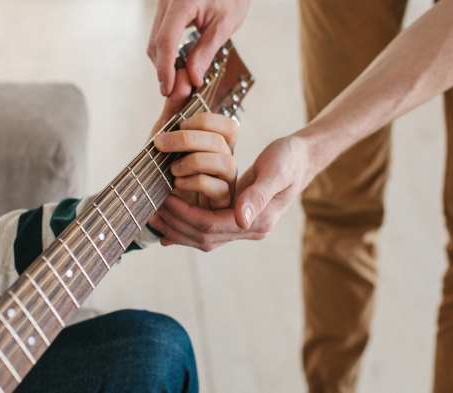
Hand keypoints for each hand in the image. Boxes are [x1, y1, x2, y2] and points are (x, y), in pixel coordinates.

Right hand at [148, 0, 250, 95]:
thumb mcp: (224, 25)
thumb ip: (205, 51)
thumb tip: (192, 78)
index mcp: (182, 2)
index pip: (166, 40)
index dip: (165, 69)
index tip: (168, 89)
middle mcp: (167, 0)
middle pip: (156, 42)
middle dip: (164, 68)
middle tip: (177, 90)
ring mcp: (164, 3)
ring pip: (155, 39)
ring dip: (165, 61)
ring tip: (181, 78)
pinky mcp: (166, 8)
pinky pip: (160, 33)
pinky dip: (167, 51)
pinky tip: (179, 62)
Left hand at [148, 135, 309, 250]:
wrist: (303, 158)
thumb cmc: (289, 158)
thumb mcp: (276, 171)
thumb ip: (258, 195)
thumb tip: (240, 218)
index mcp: (257, 221)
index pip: (210, 226)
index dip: (184, 215)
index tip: (164, 201)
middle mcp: (249, 229)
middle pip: (203, 237)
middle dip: (175, 225)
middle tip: (149, 210)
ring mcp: (244, 227)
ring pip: (203, 238)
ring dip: (177, 228)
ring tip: (154, 216)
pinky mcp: (238, 219)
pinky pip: (207, 230)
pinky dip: (187, 226)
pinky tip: (169, 222)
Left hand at [153, 112, 238, 208]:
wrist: (156, 204)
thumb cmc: (163, 171)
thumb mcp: (165, 138)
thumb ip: (174, 110)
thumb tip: (183, 79)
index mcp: (218, 145)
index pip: (228, 125)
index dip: (204, 120)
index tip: (178, 124)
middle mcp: (227, 162)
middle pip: (221, 141)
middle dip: (186, 139)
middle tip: (159, 143)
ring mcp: (227, 182)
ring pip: (223, 162)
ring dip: (192, 162)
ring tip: (172, 170)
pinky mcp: (221, 202)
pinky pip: (215, 186)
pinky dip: (192, 183)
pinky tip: (175, 185)